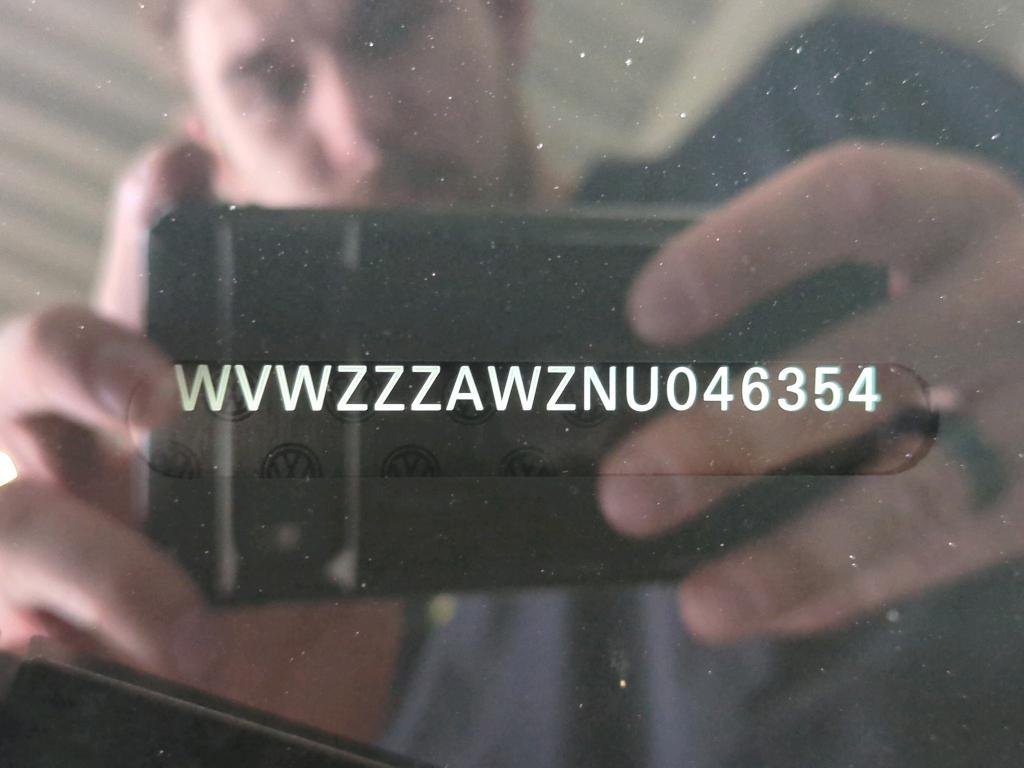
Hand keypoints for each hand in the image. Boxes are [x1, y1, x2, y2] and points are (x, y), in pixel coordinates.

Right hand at [0, 142, 400, 738]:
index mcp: (174, 439)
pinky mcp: (17, 632)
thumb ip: (359, 496)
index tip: (191, 155)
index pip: (153, 307)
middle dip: (87, 347)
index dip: (155, 223)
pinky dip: (56, 628)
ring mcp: (39, 554)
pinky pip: (7, 617)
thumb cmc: (296, 667)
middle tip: (159, 389)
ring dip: (97, 558)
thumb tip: (427, 425)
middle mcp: (92, 478)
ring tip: (191, 630)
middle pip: (38, 361)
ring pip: (6, 502)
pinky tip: (100, 660)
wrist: (264, 753)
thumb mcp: (345, 570)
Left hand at [599, 142, 1023, 643]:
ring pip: (920, 488)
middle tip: (625, 494)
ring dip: (800, 556)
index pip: (851, 200)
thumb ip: (806, 277)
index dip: (747, 252)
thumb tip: (642, 357)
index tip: (646, 315)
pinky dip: (857, 587)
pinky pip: (954, 550)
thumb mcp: (920, 241)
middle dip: (739, 437)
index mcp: (956, 212)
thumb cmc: (964, 282)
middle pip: (872, 367)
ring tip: (702, 608)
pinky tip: (772, 613)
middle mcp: (1017, 294)